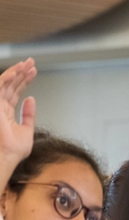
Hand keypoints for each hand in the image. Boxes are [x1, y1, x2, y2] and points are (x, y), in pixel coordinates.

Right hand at [0, 58, 36, 177]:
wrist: (7, 156)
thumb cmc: (14, 149)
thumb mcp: (27, 129)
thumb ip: (28, 114)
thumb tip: (31, 99)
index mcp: (6, 111)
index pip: (15, 91)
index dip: (24, 80)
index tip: (33, 71)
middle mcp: (0, 106)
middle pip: (11, 84)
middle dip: (22, 72)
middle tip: (32, 62)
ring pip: (5, 82)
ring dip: (16, 72)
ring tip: (27, 64)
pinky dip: (7, 78)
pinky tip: (16, 72)